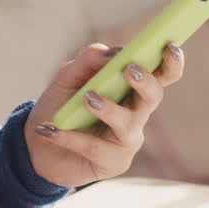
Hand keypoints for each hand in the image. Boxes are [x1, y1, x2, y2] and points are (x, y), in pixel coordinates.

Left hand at [23, 41, 185, 186]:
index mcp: (131, 88)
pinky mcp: (113, 163)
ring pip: (127, 124)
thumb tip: (113, 53)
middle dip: (146, 82)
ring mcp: (127, 140)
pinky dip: (70, 136)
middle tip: (129, 69)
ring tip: (87, 98)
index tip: (169, 46)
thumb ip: (90, 60)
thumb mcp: (69, 76)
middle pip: (154, 96)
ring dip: (109, 109)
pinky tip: (50, 129)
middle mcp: (136, 113)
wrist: (38, 145)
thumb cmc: (61, 105)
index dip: (171, 62)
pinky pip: (95, 147)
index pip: (161, 74)